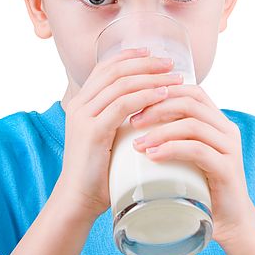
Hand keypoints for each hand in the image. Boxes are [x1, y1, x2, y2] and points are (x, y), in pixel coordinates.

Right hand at [56, 48, 183, 218]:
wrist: (78, 200)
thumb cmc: (99, 173)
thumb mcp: (107, 138)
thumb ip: (120, 121)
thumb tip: (150, 109)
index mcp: (81, 103)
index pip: (105, 68)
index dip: (129, 56)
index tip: (153, 53)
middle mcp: (79, 105)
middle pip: (115, 71)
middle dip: (145, 63)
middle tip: (171, 63)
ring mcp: (84, 117)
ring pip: (121, 84)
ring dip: (152, 78)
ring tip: (176, 78)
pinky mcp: (92, 132)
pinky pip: (122, 105)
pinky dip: (146, 97)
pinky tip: (164, 95)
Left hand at [130, 84, 254, 246]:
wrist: (230, 223)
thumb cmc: (202, 188)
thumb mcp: (187, 157)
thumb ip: (173, 138)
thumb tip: (132, 124)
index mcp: (217, 122)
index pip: (192, 91)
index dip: (164, 91)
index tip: (138, 102)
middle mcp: (227, 130)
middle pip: (190, 102)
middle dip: (157, 107)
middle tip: (132, 121)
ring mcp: (229, 148)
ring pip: (192, 124)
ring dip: (160, 130)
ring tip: (137, 144)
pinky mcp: (227, 168)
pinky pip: (197, 149)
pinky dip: (172, 149)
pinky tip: (152, 156)